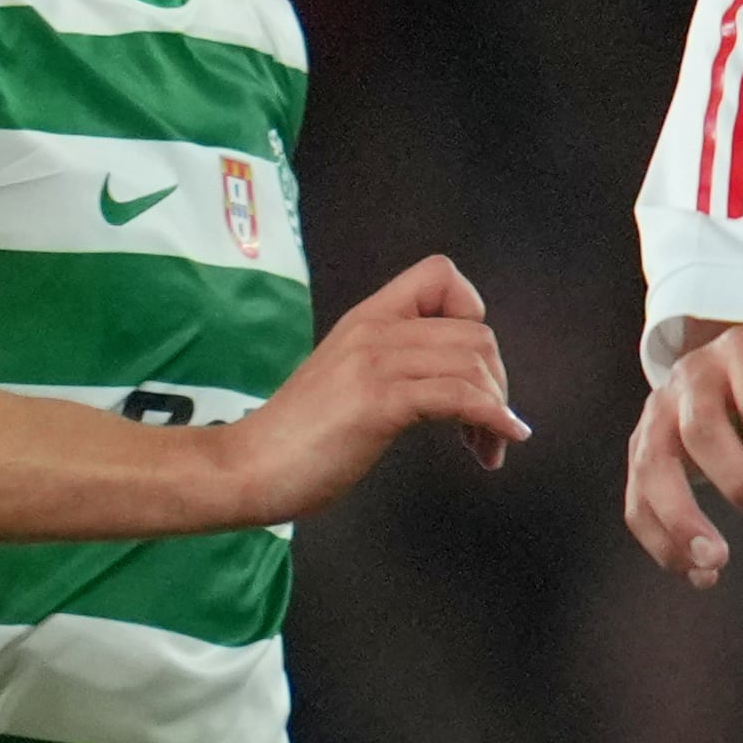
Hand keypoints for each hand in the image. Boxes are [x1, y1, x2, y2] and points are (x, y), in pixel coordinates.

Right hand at [211, 255, 526, 525]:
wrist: (244, 467)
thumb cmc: (295, 435)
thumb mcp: (347, 377)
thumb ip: (390, 364)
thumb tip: (447, 382)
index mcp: (367, 318)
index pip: (441, 274)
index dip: (472, 312)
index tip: (469, 364)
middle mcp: (375, 330)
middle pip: (475, 332)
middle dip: (496, 382)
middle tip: (488, 427)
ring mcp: (376, 364)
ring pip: (473, 363)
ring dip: (496, 409)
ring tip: (487, 447)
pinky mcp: (378, 402)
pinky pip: (459, 397)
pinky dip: (492, 418)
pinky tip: (498, 443)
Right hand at [625, 319, 742, 587]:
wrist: (740, 360)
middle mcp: (692, 375)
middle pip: (702, 429)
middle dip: (738, 482)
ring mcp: (658, 410)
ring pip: (653, 466)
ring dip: (680, 520)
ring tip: (714, 566)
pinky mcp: (642, 447)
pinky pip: (638, 500)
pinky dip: (662, 542)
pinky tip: (697, 575)